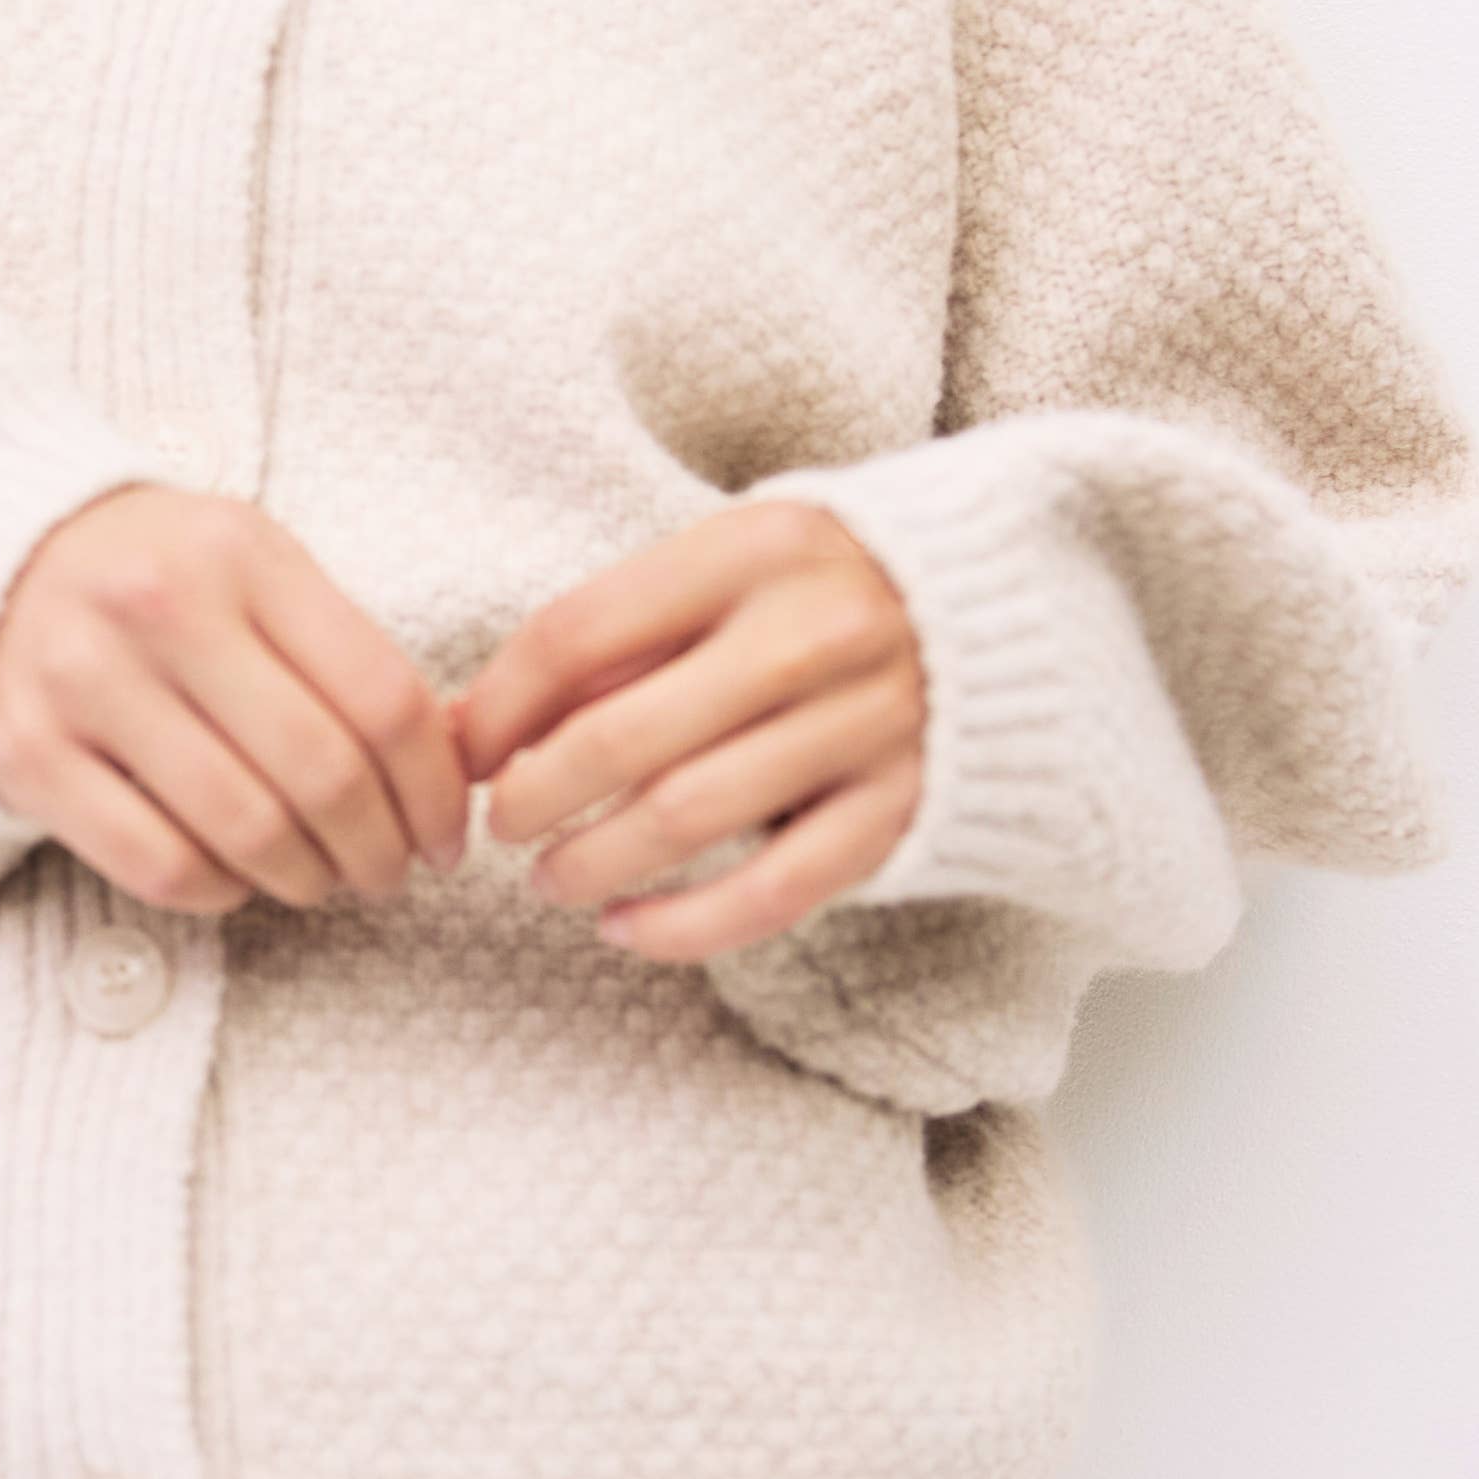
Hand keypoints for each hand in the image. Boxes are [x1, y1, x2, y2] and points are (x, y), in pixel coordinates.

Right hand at [0, 483, 471, 916]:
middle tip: (392, 873)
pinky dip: (221, 892)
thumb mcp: (255, 569)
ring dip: (308, 880)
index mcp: (241, 554)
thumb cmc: (158, 576)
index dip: (434, 791)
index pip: (382, 698)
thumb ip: (345, 653)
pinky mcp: (27, 754)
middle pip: (322, 774)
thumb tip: (452, 768)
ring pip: (246, 830)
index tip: (448, 834)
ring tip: (323, 880)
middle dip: (381, 850)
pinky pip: (159, 864)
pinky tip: (238, 878)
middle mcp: (159, 610)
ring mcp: (83, 682)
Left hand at [443, 500, 924, 956]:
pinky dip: (682, 926)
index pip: (580, 633)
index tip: (465, 751)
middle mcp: (817, 631)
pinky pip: (771, 890)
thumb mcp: (727, 573)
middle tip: (500, 825)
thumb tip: (470, 730)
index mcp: (755, 548)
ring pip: (685, 817)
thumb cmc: (823, 596)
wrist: (1013, 620)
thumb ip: (616, 639)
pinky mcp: (901, 810)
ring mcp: (868, 724)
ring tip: (548, 880)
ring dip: (590, 864)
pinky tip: (625, 930)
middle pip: (623, 735)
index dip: (500, 706)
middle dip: (532, 796)